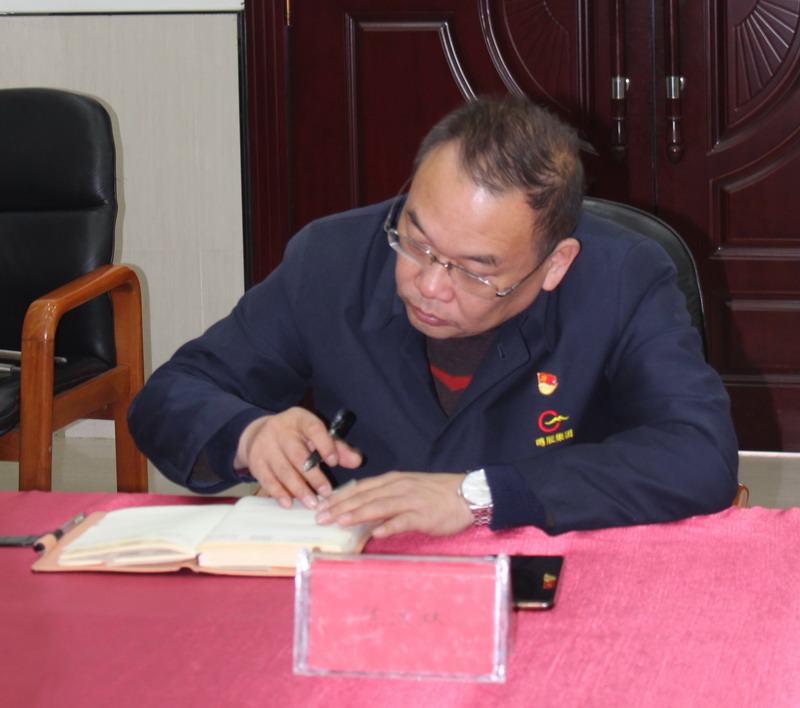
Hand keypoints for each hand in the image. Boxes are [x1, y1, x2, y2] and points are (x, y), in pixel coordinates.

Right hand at [234, 407, 362, 508]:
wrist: (258, 433)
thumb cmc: (295, 436)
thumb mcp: (315, 435)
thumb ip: (337, 448)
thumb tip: (357, 461)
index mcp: (299, 419)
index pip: (313, 429)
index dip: (325, 445)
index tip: (334, 462)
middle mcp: (280, 430)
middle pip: (298, 454)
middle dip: (313, 476)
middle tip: (326, 492)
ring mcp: (265, 446)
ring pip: (283, 469)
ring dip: (298, 488)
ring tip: (311, 503)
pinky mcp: (256, 461)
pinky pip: (268, 479)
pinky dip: (279, 493)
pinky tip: (289, 503)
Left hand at [315, 471, 473, 537]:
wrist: (468, 494)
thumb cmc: (436, 494)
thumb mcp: (407, 489)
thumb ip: (386, 497)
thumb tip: (362, 510)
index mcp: (393, 481)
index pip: (360, 488)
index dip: (339, 497)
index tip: (321, 506)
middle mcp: (398, 487)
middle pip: (364, 497)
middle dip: (340, 507)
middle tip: (320, 517)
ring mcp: (411, 500)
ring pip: (379, 506)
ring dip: (358, 514)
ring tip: (340, 521)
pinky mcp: (423, 515)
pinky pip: (404, 521)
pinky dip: (389, 526)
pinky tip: (376, 533)